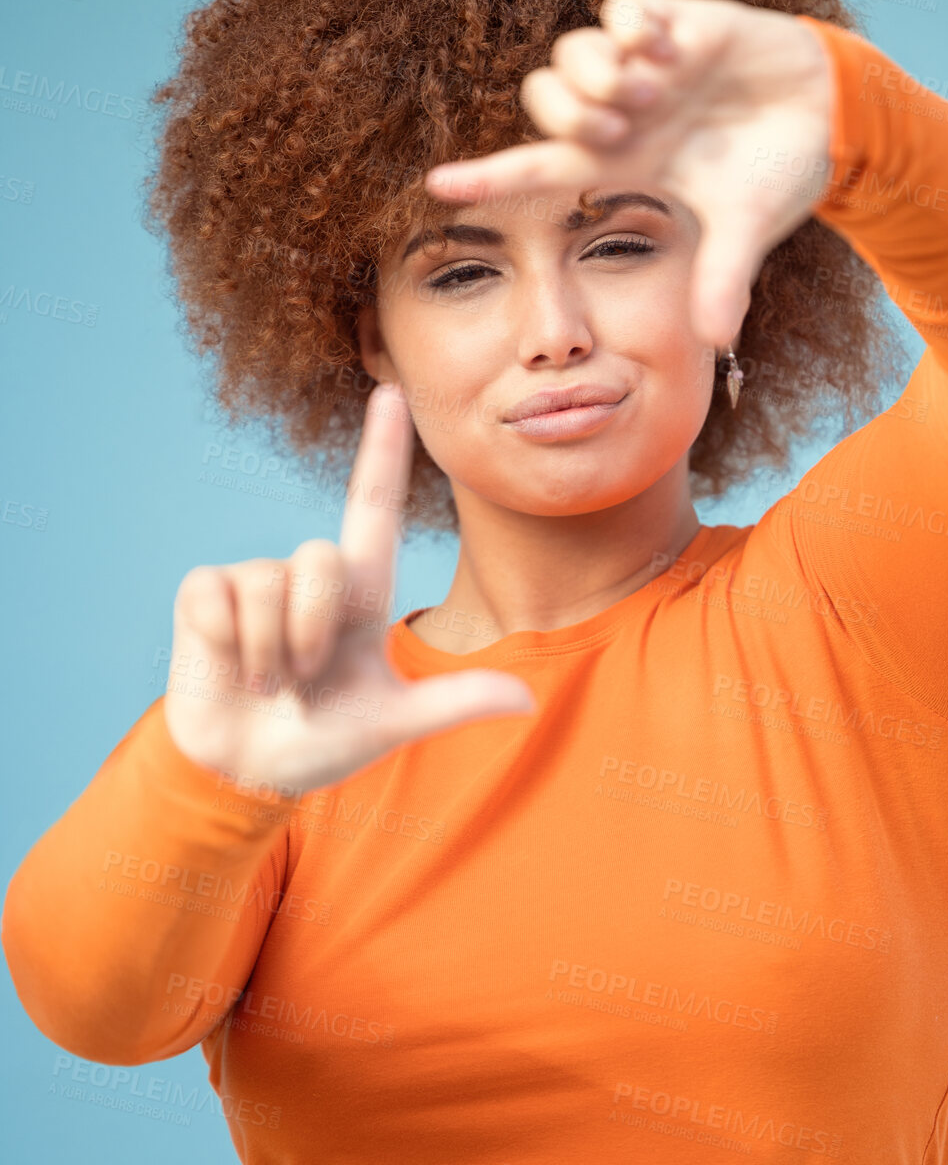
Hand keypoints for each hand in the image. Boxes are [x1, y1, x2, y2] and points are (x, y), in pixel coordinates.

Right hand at [163, 384, 535, 794]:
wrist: (247, 772)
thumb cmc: (322, 740)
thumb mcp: (390, 722)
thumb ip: (454, 704)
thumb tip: (528, 702)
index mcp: (360, 592)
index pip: (372, 505)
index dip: (382, 449)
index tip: (392, 392)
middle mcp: (307, 574)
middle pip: (319, 559)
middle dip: (313, 636)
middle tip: (304, 682)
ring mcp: (253, 579)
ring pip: (268, 587)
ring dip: (271, 653)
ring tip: (269, 683)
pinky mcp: (203, 593)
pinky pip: (218, 599)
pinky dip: (230, 645)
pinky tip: (231, 668)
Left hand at [424, 0, 834, 348]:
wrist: (836, 114)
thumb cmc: (779, 172)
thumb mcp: (748, 228)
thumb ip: (724, 278)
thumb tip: (716, 343)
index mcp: (624, 164)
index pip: (537, 168)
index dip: (487, 177)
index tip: (436, 185)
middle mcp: (621, 113)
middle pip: (541, 97)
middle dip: (569, 114)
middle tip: (624, 128)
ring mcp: (643, 65)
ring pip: (571, 50)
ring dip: (602, 74)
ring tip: (654, 90)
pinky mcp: (674, 21)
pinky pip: (620, 7)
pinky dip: (635, 26)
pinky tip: (673, 49)